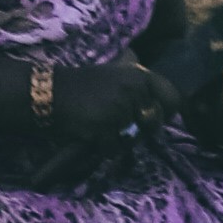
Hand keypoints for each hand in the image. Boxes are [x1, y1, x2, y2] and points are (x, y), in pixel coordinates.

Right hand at [43, 57, 173, 151]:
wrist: (51, 93)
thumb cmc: (84, 86)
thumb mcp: (117, 74)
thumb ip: (140, 86)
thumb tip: (169, 104)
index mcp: (140, 75)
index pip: (172, 97)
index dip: (167, 110)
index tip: (157, 116)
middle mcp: (134, 90)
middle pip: (154, 122)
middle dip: (141, 129)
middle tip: (122, 126)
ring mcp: (120, 109)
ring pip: (133, 138)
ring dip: (120, 139)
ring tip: (104, 128)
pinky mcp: (106, 127)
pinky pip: (113, 148)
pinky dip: (103, 147)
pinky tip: (93, 136)